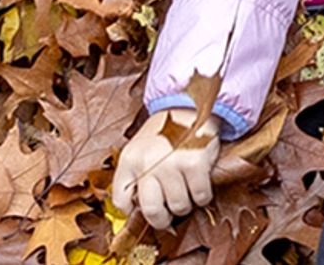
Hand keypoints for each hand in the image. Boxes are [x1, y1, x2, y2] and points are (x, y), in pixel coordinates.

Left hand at [107, 111, 227, 234]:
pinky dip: (202, 194)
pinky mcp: (195, 164)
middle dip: (163, 218)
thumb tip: (135, 210)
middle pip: (152, 211)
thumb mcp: (139, 149)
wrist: (189, 106)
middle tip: (169, 212)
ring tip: (185, 188)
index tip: (143, 210)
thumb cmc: (164, 132)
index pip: (121, 202)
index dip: (134, 211)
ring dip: (185, 203)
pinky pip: (200, 197)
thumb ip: (135, 176)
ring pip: (179, 206)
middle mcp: (147, 162)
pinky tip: (198, 181)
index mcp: (129, 160)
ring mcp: (171, 164)